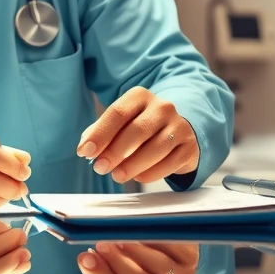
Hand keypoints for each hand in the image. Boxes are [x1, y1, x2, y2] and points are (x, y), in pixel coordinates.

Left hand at [76, 87, 198, 183]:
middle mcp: (162, 107)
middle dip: (115, 151)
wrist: (179, 128)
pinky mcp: (189, 146)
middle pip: (137, 130)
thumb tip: (86, 149)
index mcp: (140, 96)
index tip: (85, 151)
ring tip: (117, 176)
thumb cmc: (141, 127)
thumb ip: (101, 132)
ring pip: (156, 148)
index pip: (117, 113)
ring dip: (133, 165)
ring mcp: (179, 126)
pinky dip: (151, 173)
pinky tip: (138, 176)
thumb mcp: (120, 123)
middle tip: (100, 168)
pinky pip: (170, 162)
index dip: (100, 134)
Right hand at [77, 242, 198, 273]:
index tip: (85, 257)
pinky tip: (139, 228)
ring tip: (119, 236)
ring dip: (137, 250)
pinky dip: (155, 239)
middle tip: (101, 243)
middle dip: (117, 261)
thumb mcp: (116, 269)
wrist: (169, 252)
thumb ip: (99, 267)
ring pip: (158, 267)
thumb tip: (85, 259)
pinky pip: (173, 249)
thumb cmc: (135, 262)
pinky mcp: (190, 260)